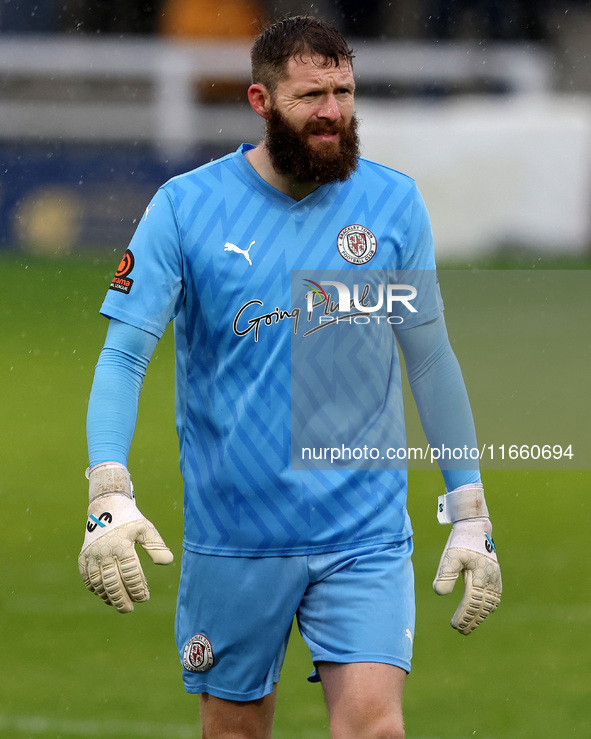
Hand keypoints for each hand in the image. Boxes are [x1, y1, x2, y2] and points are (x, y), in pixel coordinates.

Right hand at [78, 463, 172, 612]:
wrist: (106, 507)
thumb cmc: (130, 520)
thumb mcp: (146, 529)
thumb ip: (156, 546)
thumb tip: (167, 562)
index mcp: (122, 545)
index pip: (130, 574)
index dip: (138, 589)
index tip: (144, 598)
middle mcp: (104, 552)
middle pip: (113, 583)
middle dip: (122, 599)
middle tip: (130, 609)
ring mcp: (91, 556)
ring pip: (99, 584)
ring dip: (109, 597)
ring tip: (120, 605)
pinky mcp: (83, 558)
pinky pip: (88, 579)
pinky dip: (96, 590)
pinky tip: (106, 596)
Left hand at [433, 486, 501, 634]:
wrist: (474, 527)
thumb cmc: (460, 542)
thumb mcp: (450, 556)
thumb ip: (445, 575)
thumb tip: (441, 594)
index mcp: (481, 576)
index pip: (472, 602)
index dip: (464, 616)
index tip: (454, 626)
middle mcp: (491, 579)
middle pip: (482, 607)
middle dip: (472, 620)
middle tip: (460, 631)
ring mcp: (495, 578)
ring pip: (490, 604)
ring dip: (480, 616)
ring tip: (469, 626)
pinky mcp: (495, 575)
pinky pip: (495, 597)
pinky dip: (488, 607)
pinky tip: (480, 612)